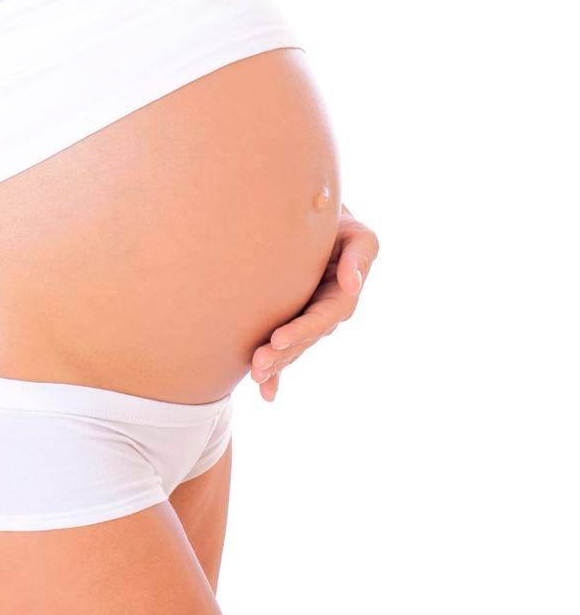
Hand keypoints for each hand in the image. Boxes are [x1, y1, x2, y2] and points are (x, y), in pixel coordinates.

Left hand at [249, 204, 378, 401]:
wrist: (316, 220)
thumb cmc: (339, 225)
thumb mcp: (359, 236)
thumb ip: (359, 258)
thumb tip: (352, 285)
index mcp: (341, 296)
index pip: (322, 317)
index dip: (301, 330)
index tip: (278, 338)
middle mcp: (325, 313)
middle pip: (304, 339)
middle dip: (282, 354)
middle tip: (258, 365)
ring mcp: (308, 319)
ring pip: (293, 346)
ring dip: (276, 363)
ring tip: (255, 374)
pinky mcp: (292, 321)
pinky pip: (285, 348)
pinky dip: (278, 374)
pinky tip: (266, 394)